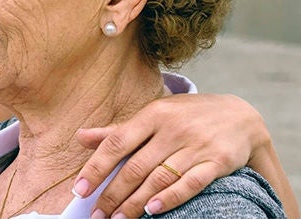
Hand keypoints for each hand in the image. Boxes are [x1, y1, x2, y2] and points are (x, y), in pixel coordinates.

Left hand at [73, 93, 266, 217]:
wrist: (242, 116)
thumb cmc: (187, 117)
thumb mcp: (154, 115)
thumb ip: (119, 130)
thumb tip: (80, 137)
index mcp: (153, 114)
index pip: (117, 143)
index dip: (96, 168)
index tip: (80, 189)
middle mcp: (173, 129)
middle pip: (136, 167)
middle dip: (113, 194)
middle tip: (97, 214)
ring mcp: (196, 145)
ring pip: (159, 178)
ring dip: (135, 202)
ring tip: (117, 218)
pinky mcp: (218, 161)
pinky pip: (191, 183)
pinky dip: (170, 198)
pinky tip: (152, 211)